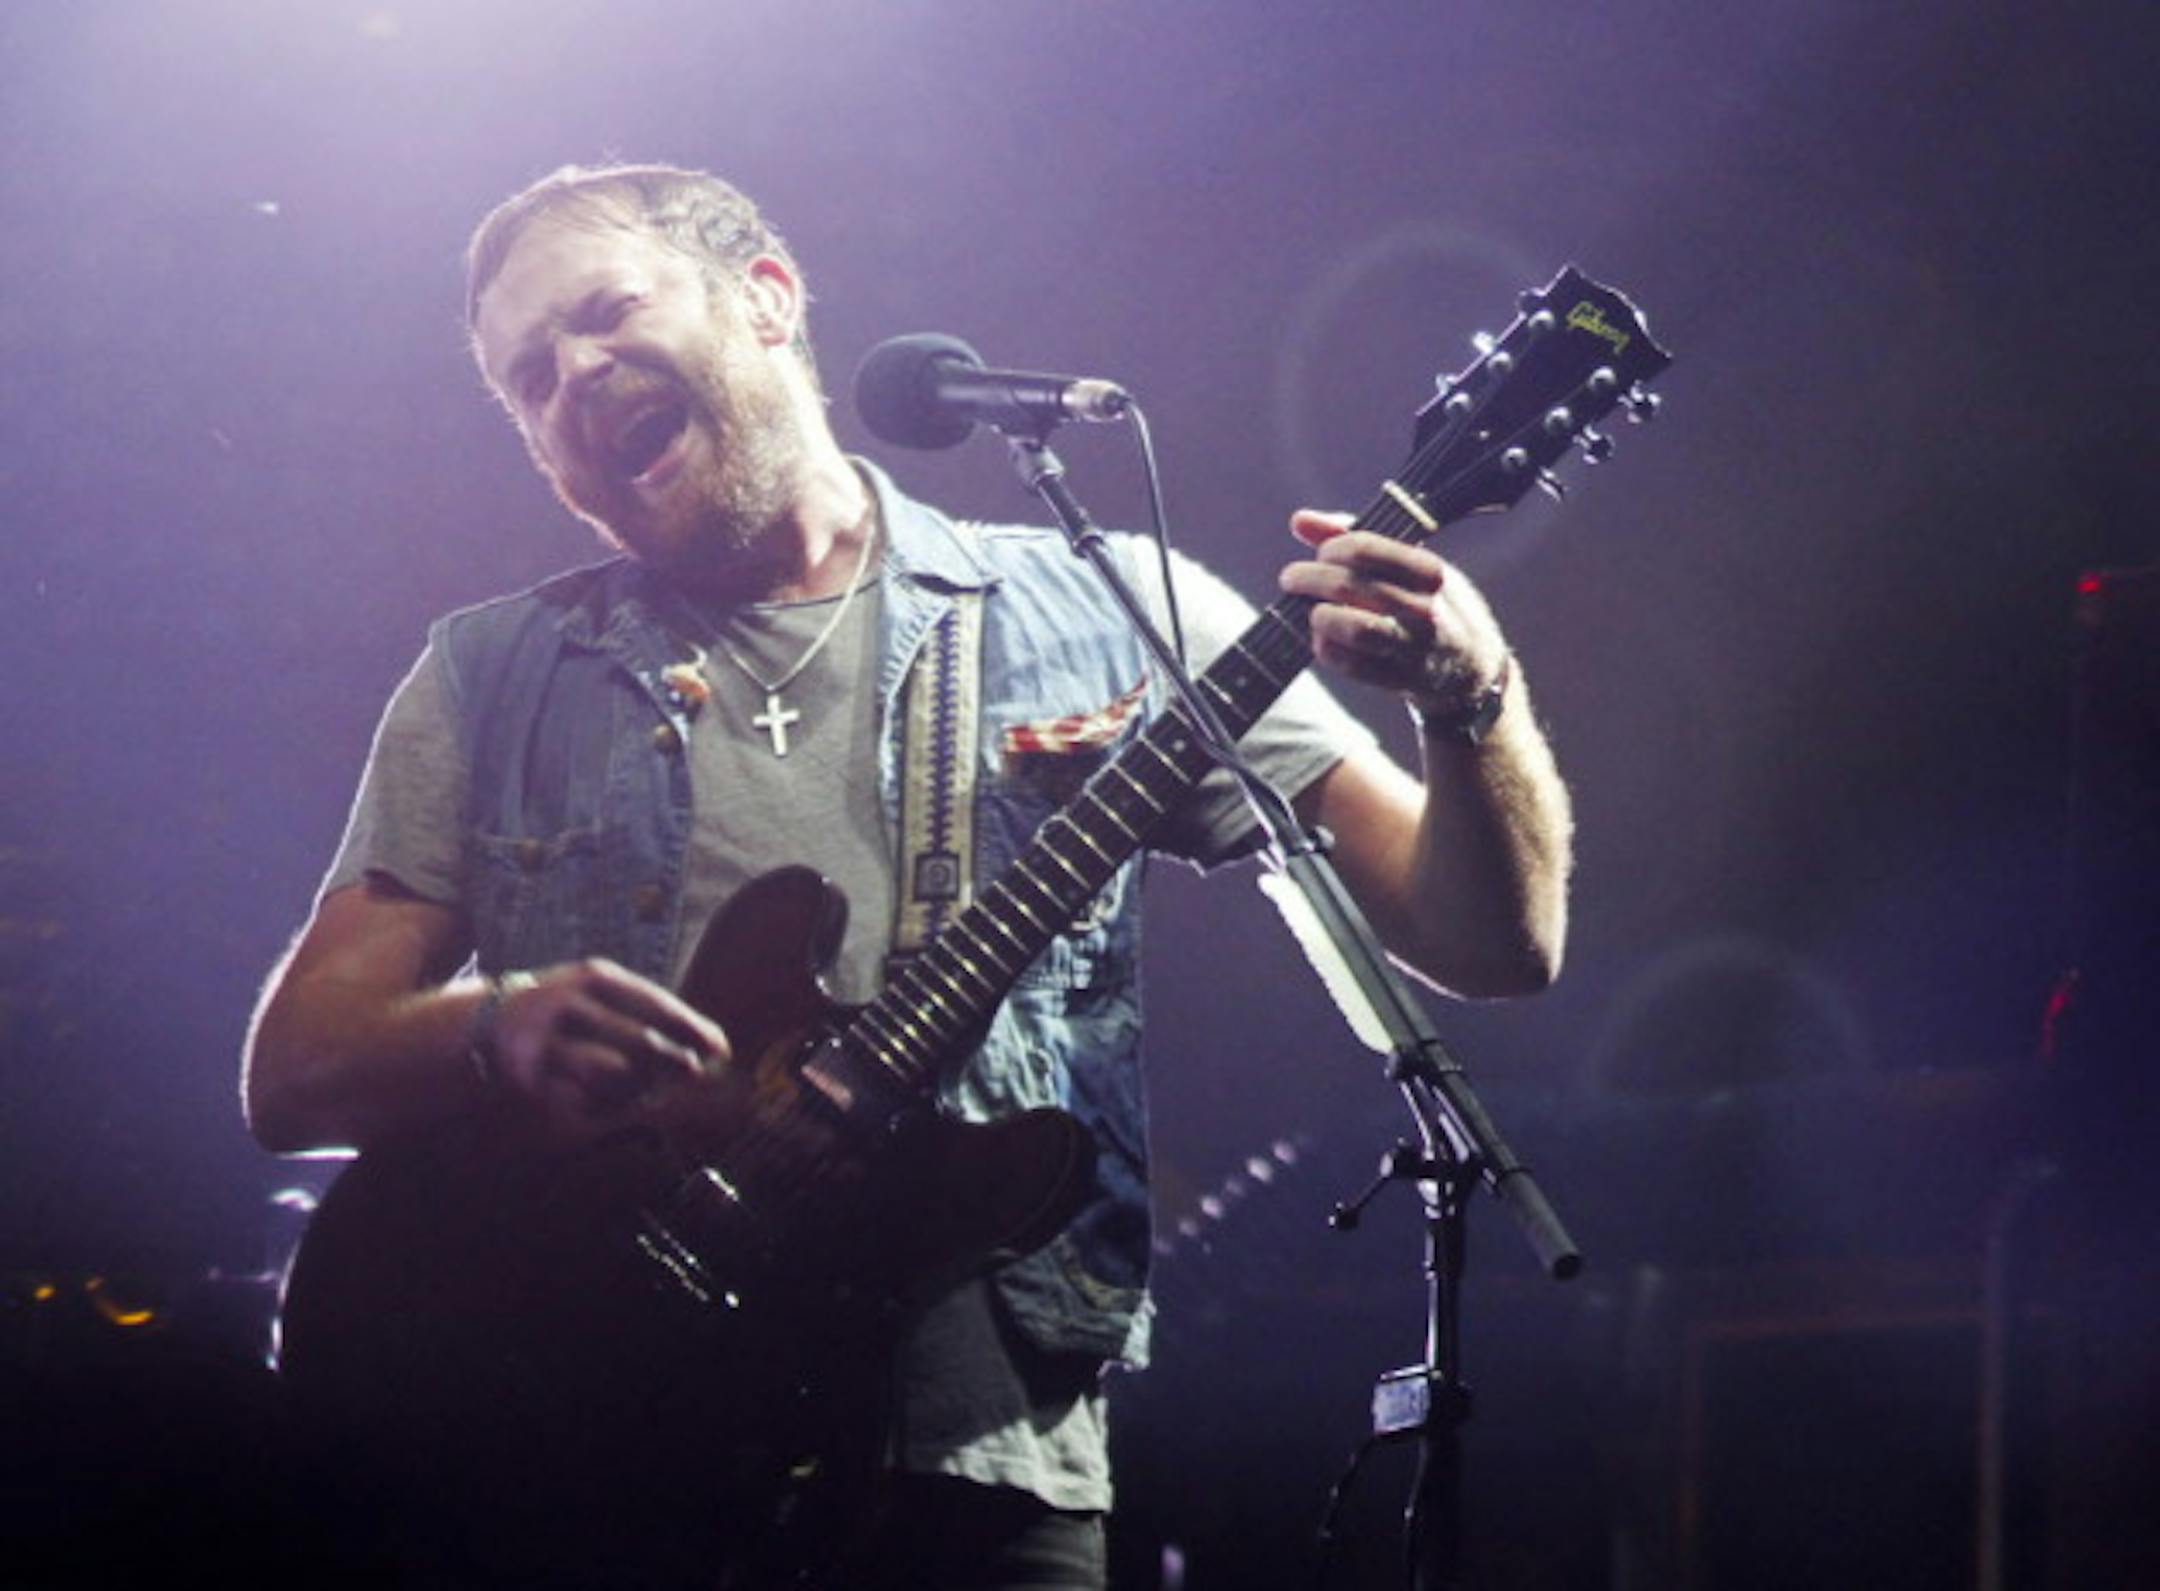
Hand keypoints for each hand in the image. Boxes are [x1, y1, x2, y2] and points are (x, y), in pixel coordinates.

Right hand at [479, 958, 729, 1125]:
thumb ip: (649, 1014)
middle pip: (639, 1042)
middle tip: (696, 1074)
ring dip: (643, 1087)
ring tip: (653, 1090)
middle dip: (675, 1062)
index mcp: (593, 979)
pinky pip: (584, 1100)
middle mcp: (568, 1006)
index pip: (655, 1004)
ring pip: (613, 1075)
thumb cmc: (568, 1010)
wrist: (487, 1022)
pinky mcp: (530, 1079)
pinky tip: (613, 1103)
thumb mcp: (601, 995)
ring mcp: (546, 1043)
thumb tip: (712, 1046)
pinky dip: (607, 1106)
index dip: (692, 1028)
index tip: (721, 1049)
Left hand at [1277, 510, 1508, 712]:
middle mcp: (1425, 609)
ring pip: (1354, 628)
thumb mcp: (1411, 565)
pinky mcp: (1399, 680)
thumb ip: (1355, 539)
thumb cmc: (1430, 603)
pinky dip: (1326, 648)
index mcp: (1430, 572)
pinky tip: (1323, 637)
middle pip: (1350, 587)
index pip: (1365, 549)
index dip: (1331, 548)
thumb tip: (1299, 520)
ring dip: (1320, 616)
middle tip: (1292, 579)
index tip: (1321, 553)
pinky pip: (1350, 664)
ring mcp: (1413, 648)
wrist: (1469, 667)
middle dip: (1310, 578)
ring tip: (1312, 610)